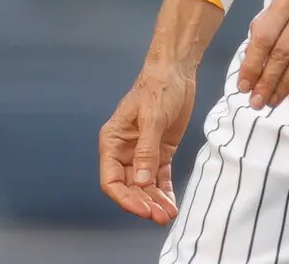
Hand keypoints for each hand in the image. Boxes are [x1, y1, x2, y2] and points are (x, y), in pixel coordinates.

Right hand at [99, 59, 197, 224]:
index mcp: (113, 142)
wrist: (176, 70)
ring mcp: (143, 152)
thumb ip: (146, 150)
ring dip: (156, 201)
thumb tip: (142, 182)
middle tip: (160, 217)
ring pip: (146, 185)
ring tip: (168, 215)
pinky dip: (165, 190)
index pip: (111, 180)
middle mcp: (125, 151)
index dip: (125, 198)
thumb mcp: (152, 118)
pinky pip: (160, 176)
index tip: (142, 209)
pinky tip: (171, 203)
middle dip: (143, 203)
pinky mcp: (161, 151)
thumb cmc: (158, 88)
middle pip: (130, 187)